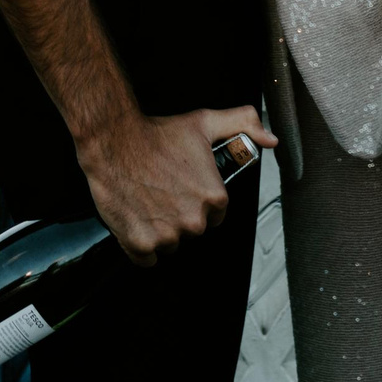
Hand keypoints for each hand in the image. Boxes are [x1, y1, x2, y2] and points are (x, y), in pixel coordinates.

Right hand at [76, 106, 275, 266]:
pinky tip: (135, 220)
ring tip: (145, 201)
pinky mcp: (140, 245)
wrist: (112, 140)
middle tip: (160, 191)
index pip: (213, 215)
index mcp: (214, 198)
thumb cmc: (154, 134)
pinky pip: (147, 259)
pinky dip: (140, 245)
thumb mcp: (203, 122)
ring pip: (169, 245)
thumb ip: (242, 124)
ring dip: (159, 230)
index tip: (181, 188)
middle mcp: (194, 221)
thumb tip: (269, 139)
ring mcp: (167, 236)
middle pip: (191, 230)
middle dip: (178, 216)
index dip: (196, 201)